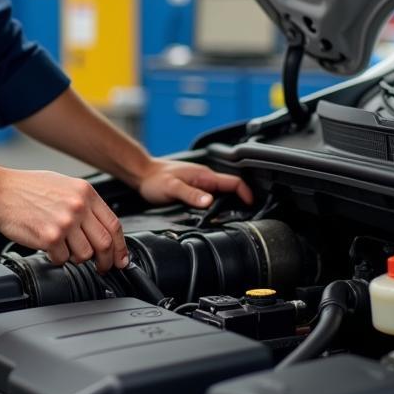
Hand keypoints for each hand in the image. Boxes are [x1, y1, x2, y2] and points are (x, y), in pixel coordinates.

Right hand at [0, 168, 127, 270]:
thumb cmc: (26, 187)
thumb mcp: (63, 185)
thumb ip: (83, 203)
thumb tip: (99, 226)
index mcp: (85, 192)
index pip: (114, 225)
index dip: (120, 246)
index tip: (120, 258)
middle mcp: (78, 206)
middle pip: (104, 244)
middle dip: (106, 261)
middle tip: (102, 267)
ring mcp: (65, 223)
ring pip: (84, 255)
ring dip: (76, 258)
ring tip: (65, 250)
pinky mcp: (50, 238)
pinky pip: (62, 259)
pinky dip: (57, 258)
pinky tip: (49, 248)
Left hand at [137, 158, 253, 208]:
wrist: (141, 174)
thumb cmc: (154, 179)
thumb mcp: (173, 188)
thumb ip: (191, 194)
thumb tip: (209, 201)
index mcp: (204, 176)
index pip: (234, 182)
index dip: (246, 193)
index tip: (251, 206)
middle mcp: (204, 178)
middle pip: (231, 189)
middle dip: (240, 201)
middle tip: (243, 217)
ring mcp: (199, 183)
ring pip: (221, 193)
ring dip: (229, 204)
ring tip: (231, 219)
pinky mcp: (193, 189)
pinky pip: (211, 196)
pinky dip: (217, 205)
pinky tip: (213, 215)